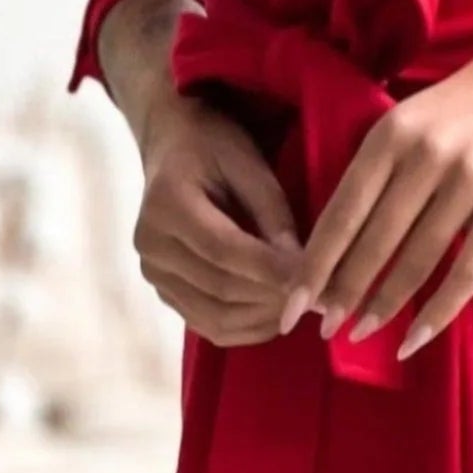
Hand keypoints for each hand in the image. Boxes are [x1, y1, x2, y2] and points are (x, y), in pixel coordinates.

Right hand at [133, 90, 302, 346]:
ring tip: (303, 305)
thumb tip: (304, 268)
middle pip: (220, 288)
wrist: (171, 144)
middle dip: (275, 297)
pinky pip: (207, 324)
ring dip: (265, 318)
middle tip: (322, 299)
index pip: (224, 250)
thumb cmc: (214, 144)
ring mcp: (153, 273)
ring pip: (214, 316)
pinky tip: (277, 315)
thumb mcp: (249, 163)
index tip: (316, 282)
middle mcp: (151, 245)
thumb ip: (274, 214)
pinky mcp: (163, 291)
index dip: (272, 271)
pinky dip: (247, 328)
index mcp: (168, 203)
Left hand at [277, 36, 472, 359]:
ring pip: (418, 259)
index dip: (315, 264)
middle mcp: (427, 155)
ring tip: (360, 333)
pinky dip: (440, 310)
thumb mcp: (404, 121)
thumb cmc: (459, 109)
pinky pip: (469, 269)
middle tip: (321, 329)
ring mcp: (471, 179)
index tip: (290, 305)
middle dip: (343, 292)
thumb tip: (328, 245)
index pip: (342, 212)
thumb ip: (371, 171)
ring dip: (385, 305)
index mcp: (391, 135)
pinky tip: (415, 337)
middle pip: (375, 240)